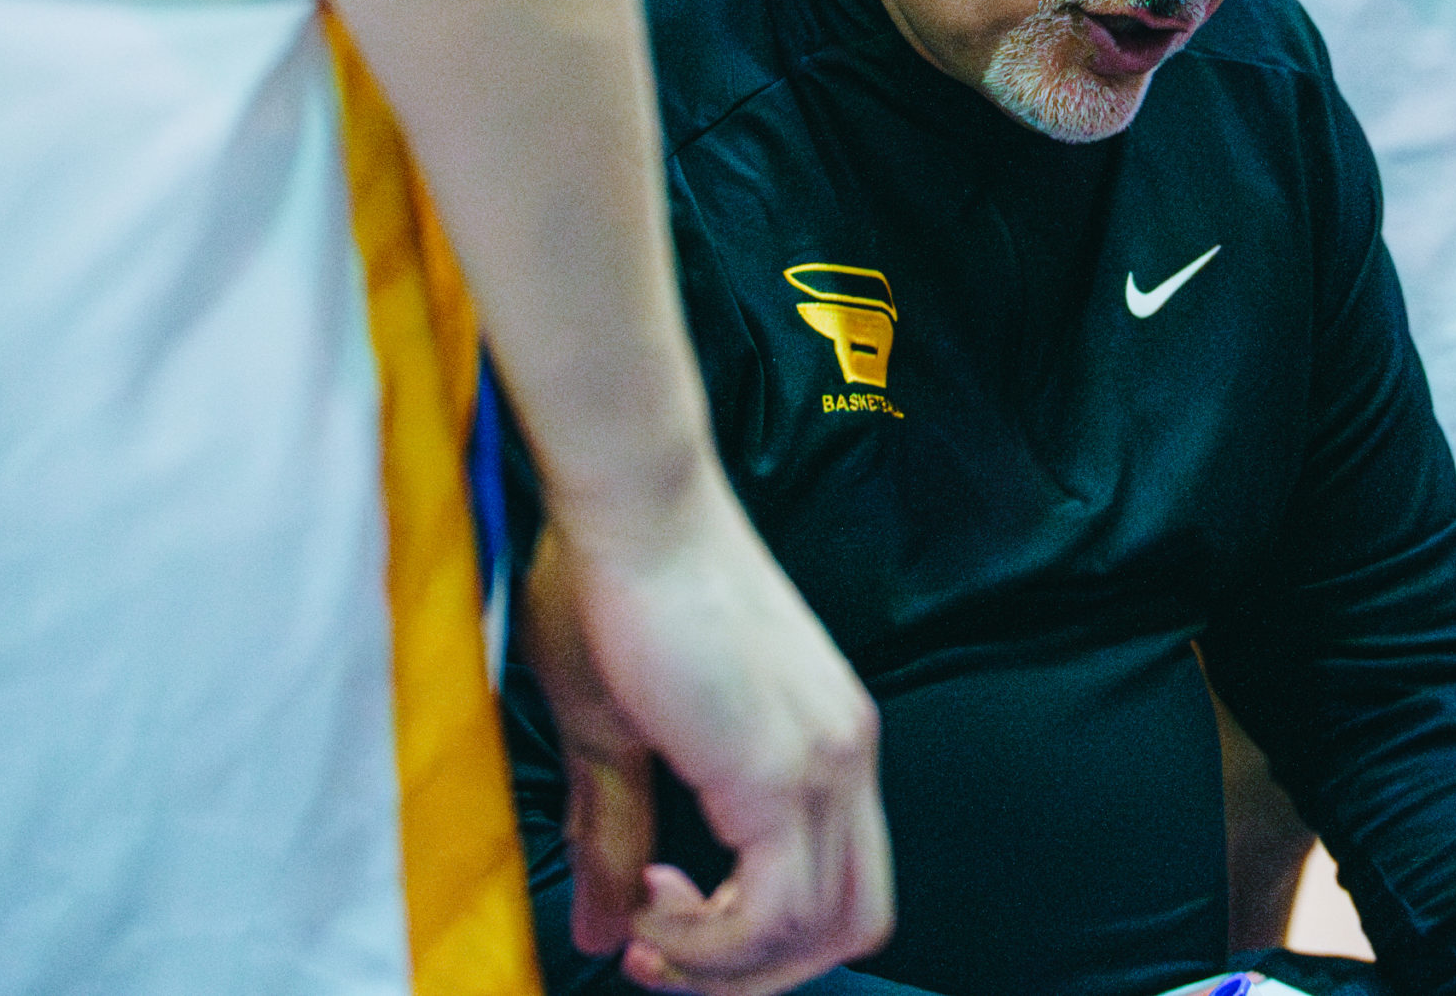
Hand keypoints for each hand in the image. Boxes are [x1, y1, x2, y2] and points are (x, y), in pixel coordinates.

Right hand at [524, 475, 891, 995]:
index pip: (844, 882)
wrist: (632, 507)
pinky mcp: (783, 771)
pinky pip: (775, 913)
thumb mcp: (616, 733)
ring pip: (821, 930)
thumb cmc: (612, 590)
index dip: (764, 937)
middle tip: (663, 959)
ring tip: (647, 932)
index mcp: (827, 738)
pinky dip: (712, 940)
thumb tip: (601, 935)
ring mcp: (826, 762)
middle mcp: (847, 753)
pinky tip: (652, 904)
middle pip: (854, 922)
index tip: (666, 923)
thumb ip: (616, 836)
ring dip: (723, 964)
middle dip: (756, 973)